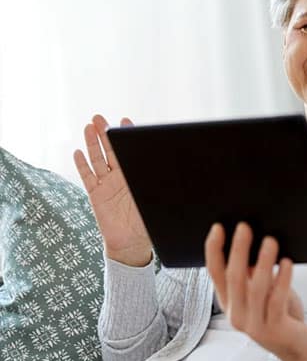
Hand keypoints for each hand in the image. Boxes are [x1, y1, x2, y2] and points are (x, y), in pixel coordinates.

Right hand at [73, 114, 152, 265]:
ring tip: (88, 127)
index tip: (124, 121)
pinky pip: (87, 177)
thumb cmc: (147, 222)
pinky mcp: (95, 194)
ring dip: (92, 143)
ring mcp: (106, 184)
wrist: (131, 243)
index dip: (126, 136)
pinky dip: (82, 165)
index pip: (130, 151)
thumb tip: (174, 170)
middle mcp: (120, 176)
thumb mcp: (154, 200)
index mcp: (135, 175)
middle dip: (105, 133)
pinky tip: (77, 152)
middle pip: (110, 150)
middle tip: (99, 118)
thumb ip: (157, 185)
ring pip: (97, 159)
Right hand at [205, 223, 306, 360]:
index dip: (214, 250)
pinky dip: (282, 279)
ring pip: (255, 288)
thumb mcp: (262, 291)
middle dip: (238, 250)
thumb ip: (253, 273)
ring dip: (262, 261)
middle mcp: (237, 313)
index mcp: (230, 302)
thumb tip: (252, 240)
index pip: (215, 273)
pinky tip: (287, 263)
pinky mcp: (274, 328)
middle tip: (244, 227)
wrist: (295, 346)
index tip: (218, 228)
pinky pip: (276, 300)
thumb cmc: (280, 313)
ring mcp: (254, 323)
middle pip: (233, 277)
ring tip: (270, 241)